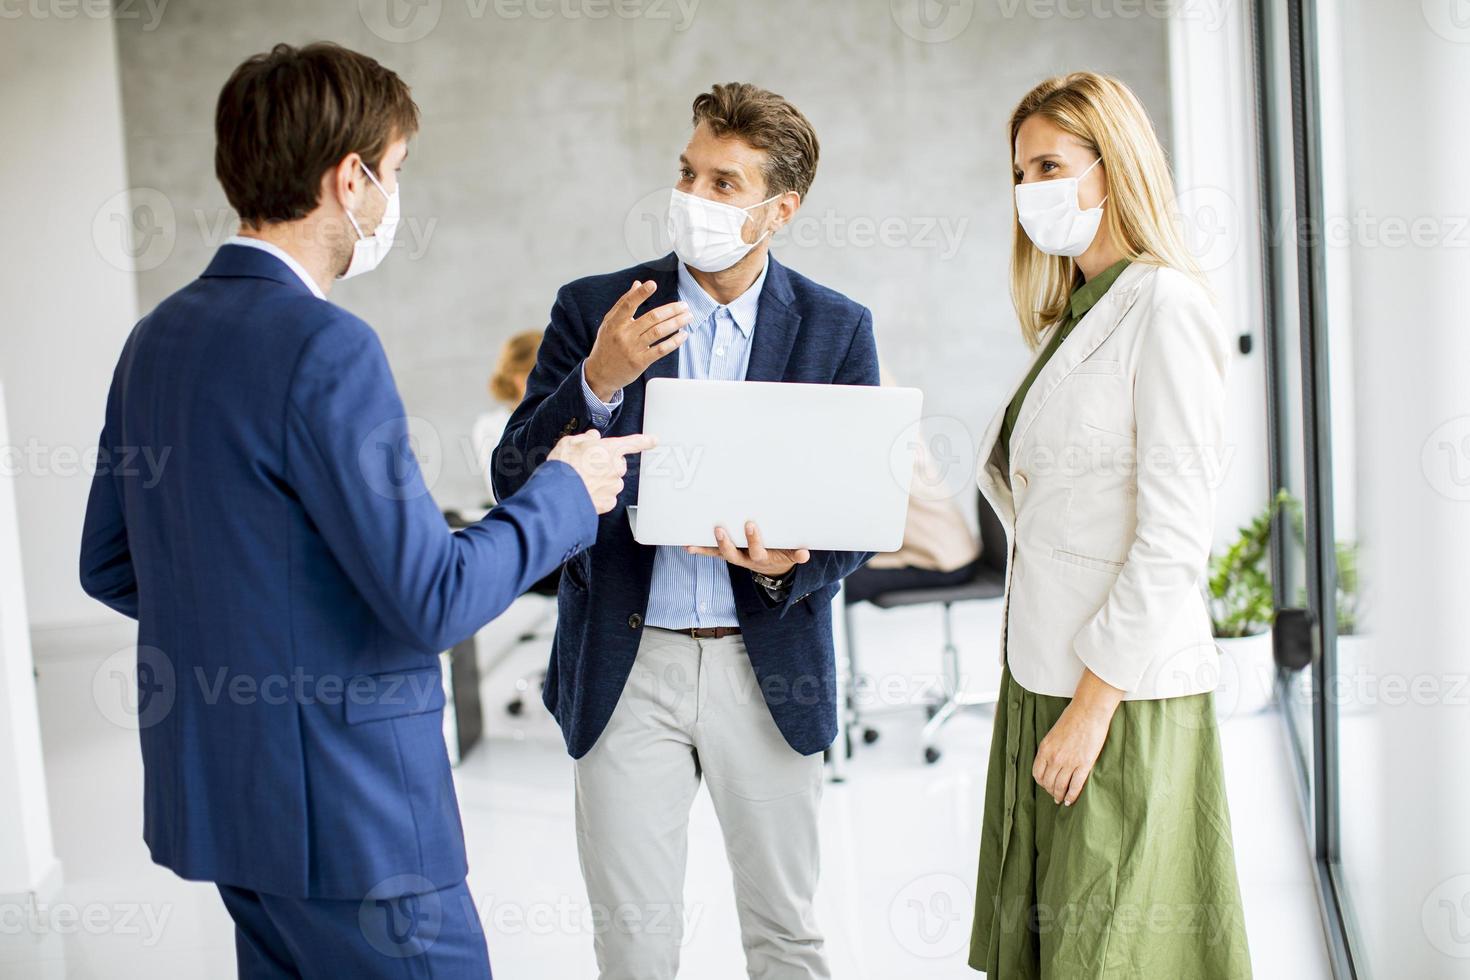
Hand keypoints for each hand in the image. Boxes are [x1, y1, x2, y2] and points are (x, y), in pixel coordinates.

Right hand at [548, 430, 654, 514]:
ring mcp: (613, 486)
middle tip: (586, 467)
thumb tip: (593, 437)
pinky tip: (584, 492)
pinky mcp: (608, 502)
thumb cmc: (563, 466)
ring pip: (612, 482)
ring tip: (581, 481)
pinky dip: (598, 495)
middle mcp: (615, 468)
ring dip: (601, 481)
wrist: (559, 493)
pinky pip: (607, 497)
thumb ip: (586, 438)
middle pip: (617, 465)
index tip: (654, 440)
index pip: (632, 443)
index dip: (644, 441)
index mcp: (609, 449)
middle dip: (605, 465)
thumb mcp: (570, 442)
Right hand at [584, 280, 692, 401]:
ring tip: (688, 317)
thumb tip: (637, 284)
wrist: (599, 374)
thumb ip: (623, 303)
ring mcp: (632, 349)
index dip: (640, 294)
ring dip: (676, 323)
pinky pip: (660, 350)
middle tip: (684, 305)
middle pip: (651, 318)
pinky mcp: (639, 362)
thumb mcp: (609, 323)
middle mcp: (623, 334)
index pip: (628, 304)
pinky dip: (674, 341)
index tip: (652, 284)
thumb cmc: (606, 346)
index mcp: (614, 323)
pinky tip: (683, 335)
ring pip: (658, 332)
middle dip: (671, 310)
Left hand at [687, 522, 809, 577]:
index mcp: (761, 558)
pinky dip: (700, 550)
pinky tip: (687, 546)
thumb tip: (805, 554)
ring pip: (719, 554)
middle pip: (732, 554)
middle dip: (726, 542)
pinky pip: (712, 553)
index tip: (751, 525)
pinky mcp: (727, 553)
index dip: (753, 540)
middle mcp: (744, 558)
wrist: (773, 567)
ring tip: (691, 544)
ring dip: (706, 548)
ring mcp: (735, 556)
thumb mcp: (789, 555)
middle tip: (718, 528)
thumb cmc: (781, 553)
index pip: (757, 551)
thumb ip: (796, 554)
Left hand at [1032, 672, 1122, 805]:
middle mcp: (1054, 758)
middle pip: (1048, 783)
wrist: (1089, 711)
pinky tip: (1070, 800)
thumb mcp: (1053, 734)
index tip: (1045, 785)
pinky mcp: (1084, 765)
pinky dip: (1071, 796)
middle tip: (1054, 794)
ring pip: (1060, 786)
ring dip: (1059, 795)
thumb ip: (1050, 749)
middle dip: (1050, 791)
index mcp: (1045, 749)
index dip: (1041, 782)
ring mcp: (1069, 762)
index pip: (1037, 773)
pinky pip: (1075, 786)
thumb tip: (1050, 762)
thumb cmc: (1072, 718)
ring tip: (1061, 800)